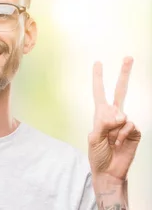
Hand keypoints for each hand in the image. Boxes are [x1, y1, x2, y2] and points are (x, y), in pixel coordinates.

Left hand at [88, 56, 140, 180]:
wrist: (109, 171)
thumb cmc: (98, 155)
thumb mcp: (93, 139)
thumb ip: (102, 124)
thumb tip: (118, 114)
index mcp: (100, 115)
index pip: (99, 93)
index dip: (98, 78)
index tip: (98, 62)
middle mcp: (113, 115)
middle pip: (121, 91)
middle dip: (124, 74)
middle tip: (128, 57)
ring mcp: (125, 123)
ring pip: (122, 115)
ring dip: (115, 129)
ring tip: (111, 141)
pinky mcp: (134, 131)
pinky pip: (129, 126)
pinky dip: (122, 135)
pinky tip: (119, 143)